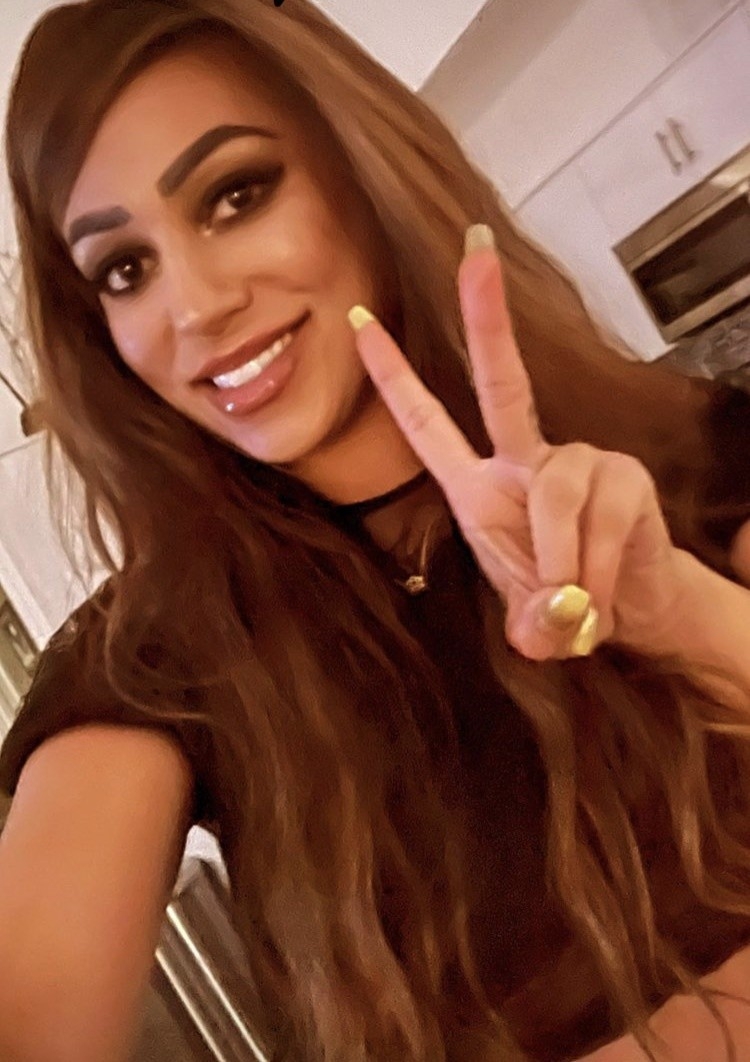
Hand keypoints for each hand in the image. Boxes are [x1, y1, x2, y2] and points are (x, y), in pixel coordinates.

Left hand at [348, 224, 684, 661]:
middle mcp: (524, 462)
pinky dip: (597, 565)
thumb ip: (526, 622)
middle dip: (487, 317)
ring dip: (563, 561)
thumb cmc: (564, 602)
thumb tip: (542, 631)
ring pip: (555, 491)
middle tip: (476, 248)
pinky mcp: (625, 476)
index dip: (394, 376)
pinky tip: (604, 588)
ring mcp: (578, 462)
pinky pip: (602, 516)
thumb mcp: (529, 616)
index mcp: (478, 487)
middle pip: (502, 382)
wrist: (632, 609)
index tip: (360, 322)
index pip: (427, 424)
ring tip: (574, 602)